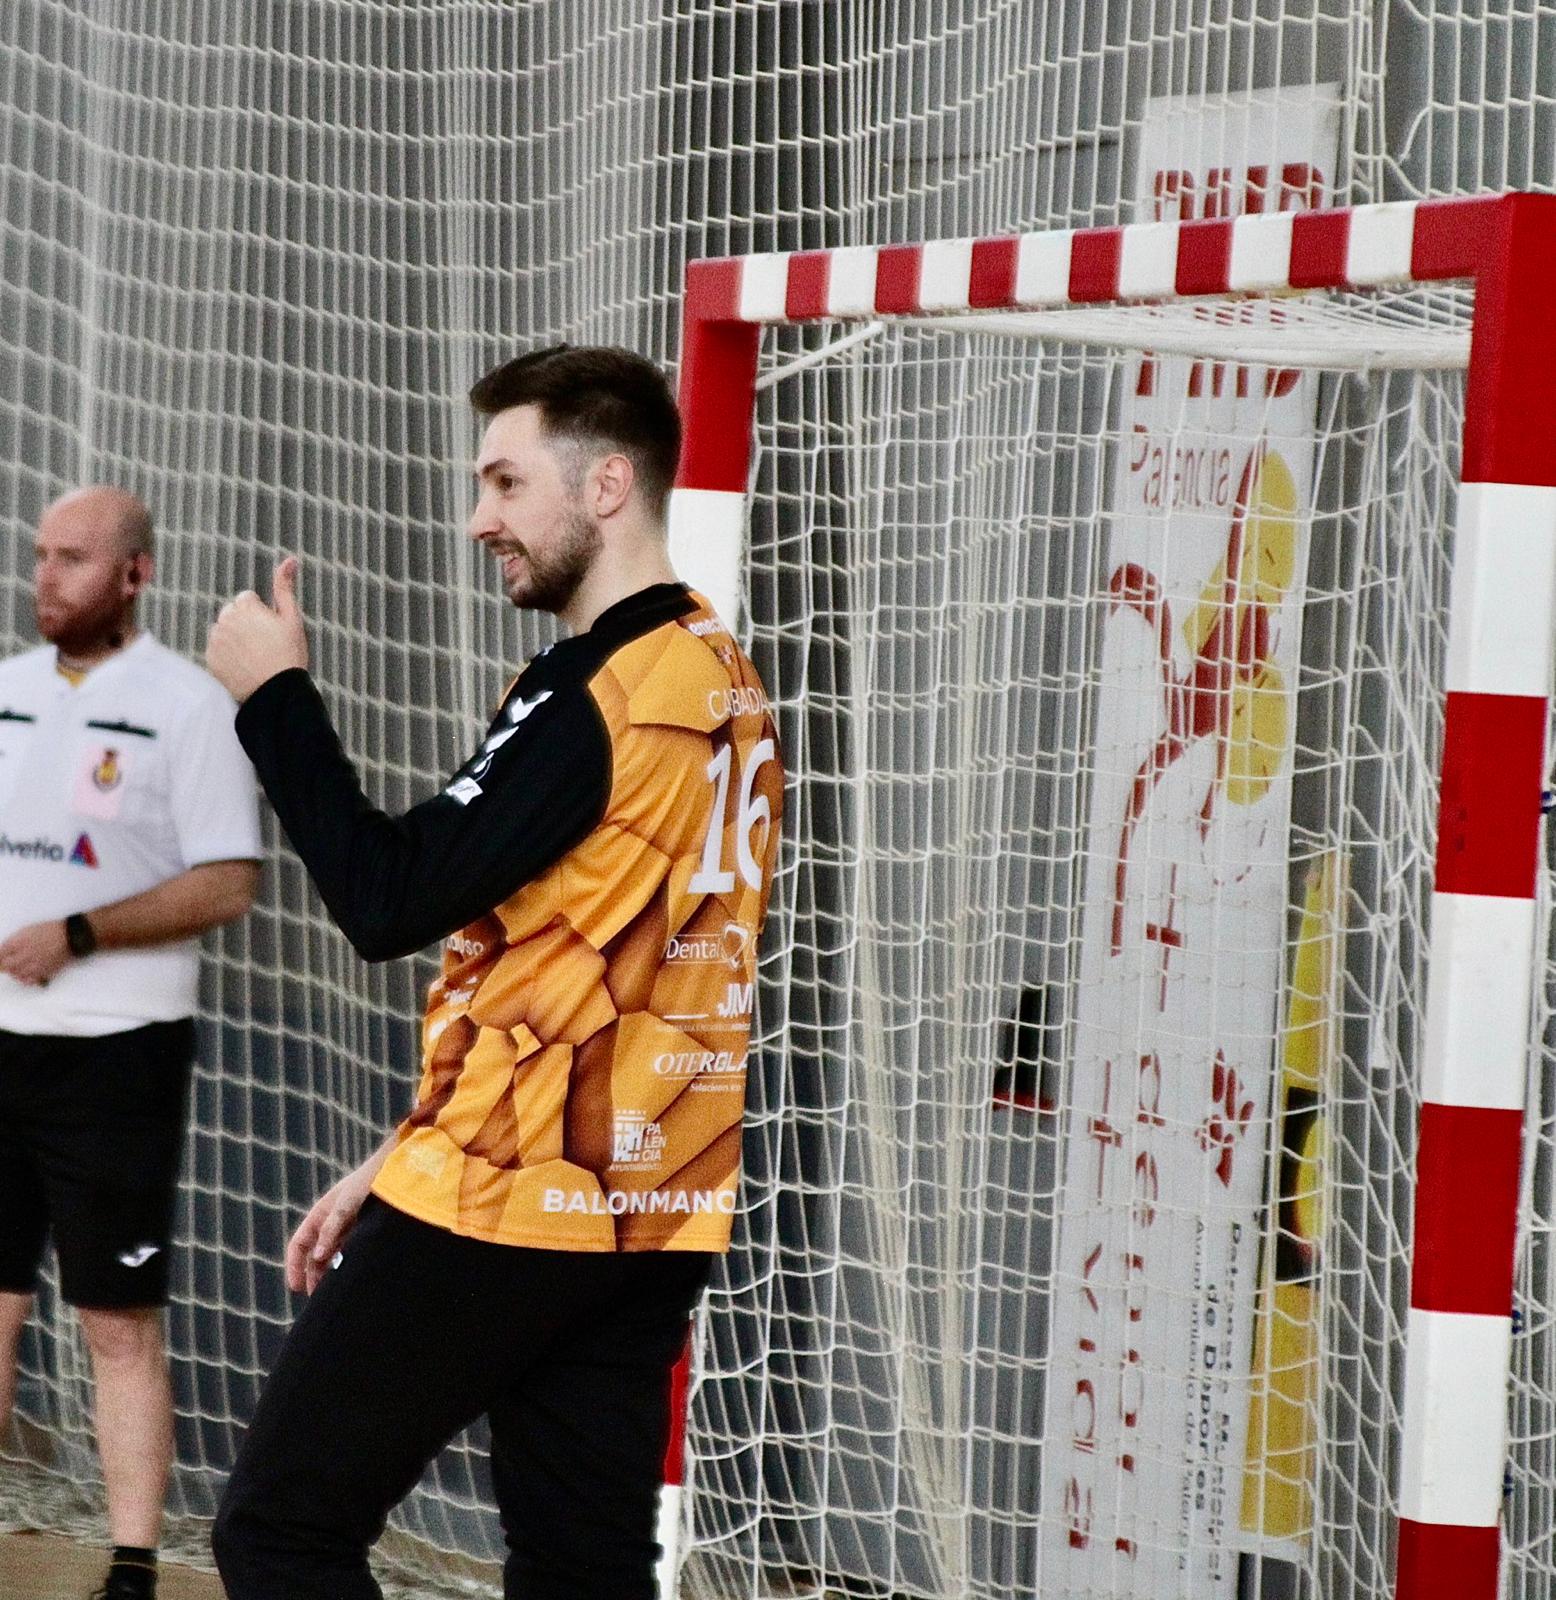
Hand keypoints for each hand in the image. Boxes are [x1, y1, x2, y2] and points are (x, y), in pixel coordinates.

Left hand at [0, 920, 72, 985]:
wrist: (69, 937)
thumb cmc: (50, 931)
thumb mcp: (27, 930)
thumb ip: (13, 940)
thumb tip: (3, 950)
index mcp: (20, 942)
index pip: (1, 954)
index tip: (1, 958)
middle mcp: (25, 955)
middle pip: (6, 966)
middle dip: (4, 966)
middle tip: (5, 964)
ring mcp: (34, 964)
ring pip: (16, 974)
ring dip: (14, 972)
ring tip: (17, 968)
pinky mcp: (43, 971)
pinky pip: (28, 980)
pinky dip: (24, 979)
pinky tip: (26, 974)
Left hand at [206, 557, 307, 702]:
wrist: (277, 692)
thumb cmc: (289, 654)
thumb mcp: (292, 618)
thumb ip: (284, 587)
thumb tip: (289, 559)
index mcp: (245, 606)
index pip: (248, 599)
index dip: (263, 614)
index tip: (272, 630)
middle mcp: (225, 619)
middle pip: (233, 613)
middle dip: (245, 624)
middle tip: (263, 644)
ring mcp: (215, 639)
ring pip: (224, 631)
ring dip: (235, 639)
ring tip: (253, 656)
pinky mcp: (210, 658)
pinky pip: (217, 650)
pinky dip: (227, 656)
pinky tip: (243, 666)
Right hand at [285, 1161, 375, 1294]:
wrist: (394, 1168)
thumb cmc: (367, 1181)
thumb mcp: (345, 1205)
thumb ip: (331, 1229)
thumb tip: (316, 1257)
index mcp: (320, 1214)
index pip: (299, 1244)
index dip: (294, 1266)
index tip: (296, 1287)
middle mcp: (331, 1222)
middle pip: (315, 1255)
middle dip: (314, 1275)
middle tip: (319, 1297)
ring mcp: (348, 1227)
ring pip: (334, 1255)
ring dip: (331, 1272)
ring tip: (335, 1291)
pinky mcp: (365, 1230)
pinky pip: (351, 1251)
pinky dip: (348, 1264)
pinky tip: (352, 1276)